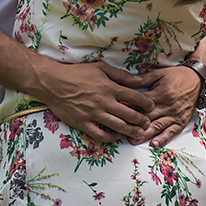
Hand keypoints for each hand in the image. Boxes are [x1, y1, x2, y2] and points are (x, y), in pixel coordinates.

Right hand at [38, 61, 152, 142]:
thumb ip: (120, 75)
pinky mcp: (84, 124)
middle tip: (147, 123)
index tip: (151, 106)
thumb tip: (139, 81)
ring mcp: (94, 115)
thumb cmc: (77, 73)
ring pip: (118, 126)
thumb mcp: (100, 67)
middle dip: (142, 120)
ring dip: (131, 131)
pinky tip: (116, 136)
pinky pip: (101, 135)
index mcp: (110, 87)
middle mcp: (105, 102)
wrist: (53, 83)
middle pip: (130, 115)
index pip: (135, 97)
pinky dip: (111, 137)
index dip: (146, 103)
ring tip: (139, 133)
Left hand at [127, 66, 201, 146]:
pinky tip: (154, 144)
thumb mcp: (159, 73)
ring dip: (145, 135)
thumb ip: (143, 78)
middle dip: (134, 124)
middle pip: (148, 117)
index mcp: (161, 93)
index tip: (118, 112)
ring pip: (158, 126)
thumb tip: (128, 82)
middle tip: (121, 130)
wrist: (196, 80)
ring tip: (132, 140)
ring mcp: (175, 115)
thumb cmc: (176, 75)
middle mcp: (168, 106)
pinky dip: (163, 139)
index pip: (142, 103)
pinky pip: (171, 132)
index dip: (129, 107)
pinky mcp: (181, 121)